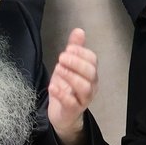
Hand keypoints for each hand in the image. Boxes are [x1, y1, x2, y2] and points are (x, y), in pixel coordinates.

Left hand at [47, 28, 96, 144]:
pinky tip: (53, 86)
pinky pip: (71, 102)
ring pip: (84, 87)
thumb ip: (74, 49)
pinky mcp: (73, 110)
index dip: (81, 52)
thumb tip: (79, 30)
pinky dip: (62, 93)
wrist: (62, 114)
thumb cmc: (66, 87)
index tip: (67, 48)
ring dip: (70, 76)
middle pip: (90, 72)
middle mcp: (91, 86)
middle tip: (61, 58)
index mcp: (90, 73)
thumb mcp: (68, 66)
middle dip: (76, 62)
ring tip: (57, 70)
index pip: (92, 60)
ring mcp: (83, 99)